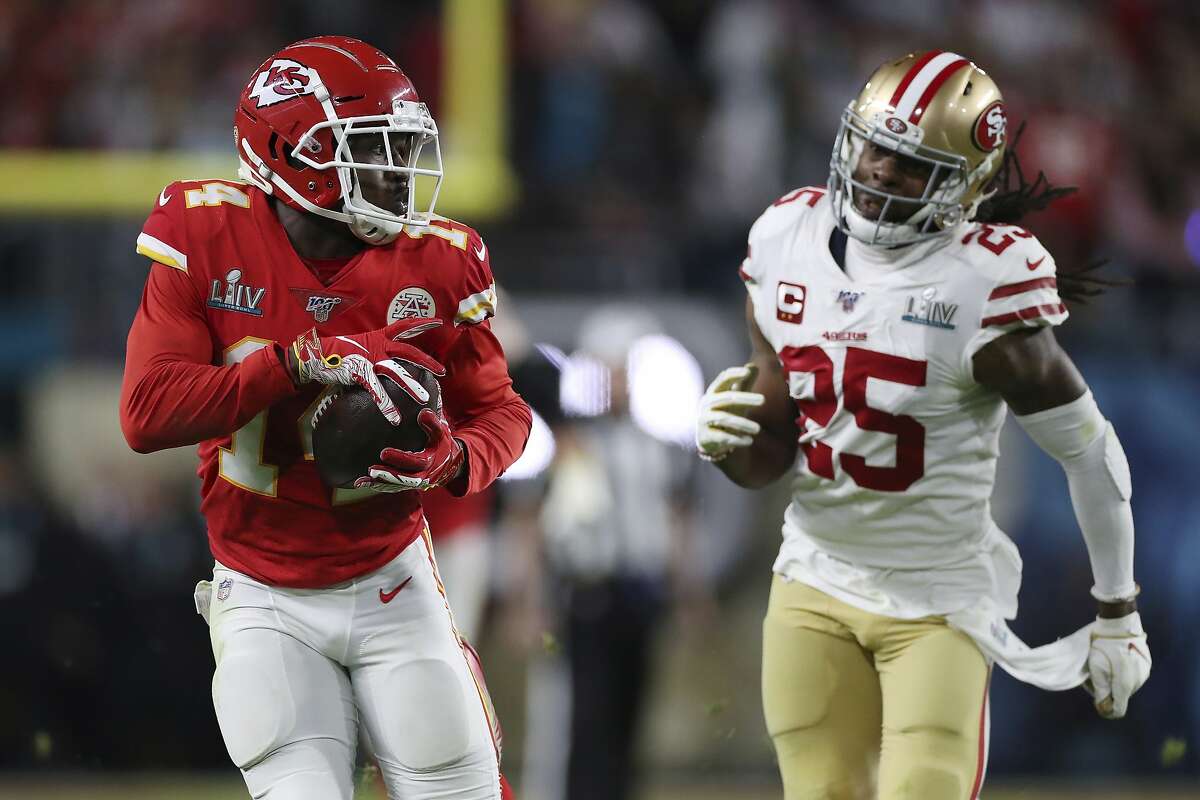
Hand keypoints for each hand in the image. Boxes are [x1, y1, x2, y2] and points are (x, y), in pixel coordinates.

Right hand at [289, 318, 443, 423]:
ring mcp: (370, 359)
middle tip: (442, 371)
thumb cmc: (340, 352)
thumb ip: (379, 351)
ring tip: (424, 398)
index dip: (421, 323)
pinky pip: (376, 391)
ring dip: (410, 386)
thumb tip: (393, 361)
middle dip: (426, 361)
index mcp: (379, 337)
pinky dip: (386, 405)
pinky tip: (394, 418)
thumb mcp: (364, 347)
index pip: (404, 326)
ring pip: (396, 372)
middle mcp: (378, 346)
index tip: (438, 322)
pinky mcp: (360, 372)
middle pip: (408, 352)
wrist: (315, 354)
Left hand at [355, 408, 464, 491]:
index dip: (400, 459)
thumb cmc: (441, 445)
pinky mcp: (407, 485)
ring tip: (363, 480)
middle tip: (371, 469)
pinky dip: (379, 486)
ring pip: (397, 486)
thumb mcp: (441, 433)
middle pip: (405, 479)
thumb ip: (433, 424)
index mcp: (430, 461)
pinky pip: (392, 487)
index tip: (383, 453)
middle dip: (388, 475)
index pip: (415, 462)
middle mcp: (423, 476)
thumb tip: (423, 413)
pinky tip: (363, 483)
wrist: (449, 465)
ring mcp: (414, 483)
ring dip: (380, 483)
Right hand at [696, 364, 763, 461]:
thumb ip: (744, 383)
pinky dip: (736, 439)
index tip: (748, 372)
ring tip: (758, 429)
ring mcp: (704, 420)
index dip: (734, 374)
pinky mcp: (706, 437)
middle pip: (726, 398)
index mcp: (714, 392)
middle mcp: (707, 404)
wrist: (709, 439)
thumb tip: (754, 366)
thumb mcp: (736, 399)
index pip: (723, 379)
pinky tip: (749, 441)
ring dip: (742, 423)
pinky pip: (722, 437)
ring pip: (724, 418)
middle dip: (745, 398)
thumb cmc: (725, 412)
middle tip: (764, 399)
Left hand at [1084, 611, 1150, 718]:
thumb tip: (1103, 706)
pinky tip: (1114, 663)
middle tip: (1094, 679)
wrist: (1119, 625)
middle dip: (1108, 692)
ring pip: (1127, 687)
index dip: (1107, 710)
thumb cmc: (1104, 646)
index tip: (1097, 702)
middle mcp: (1138, 683)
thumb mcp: (1096, 668)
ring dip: (1115, 683)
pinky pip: (1133, 676)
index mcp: (1125, 685)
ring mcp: (1144, 674)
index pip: (1118, 710)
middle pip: (1121, 697)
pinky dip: (1123, 675)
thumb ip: (1100, 689)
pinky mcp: (1146, 665)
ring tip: (1103, 669)